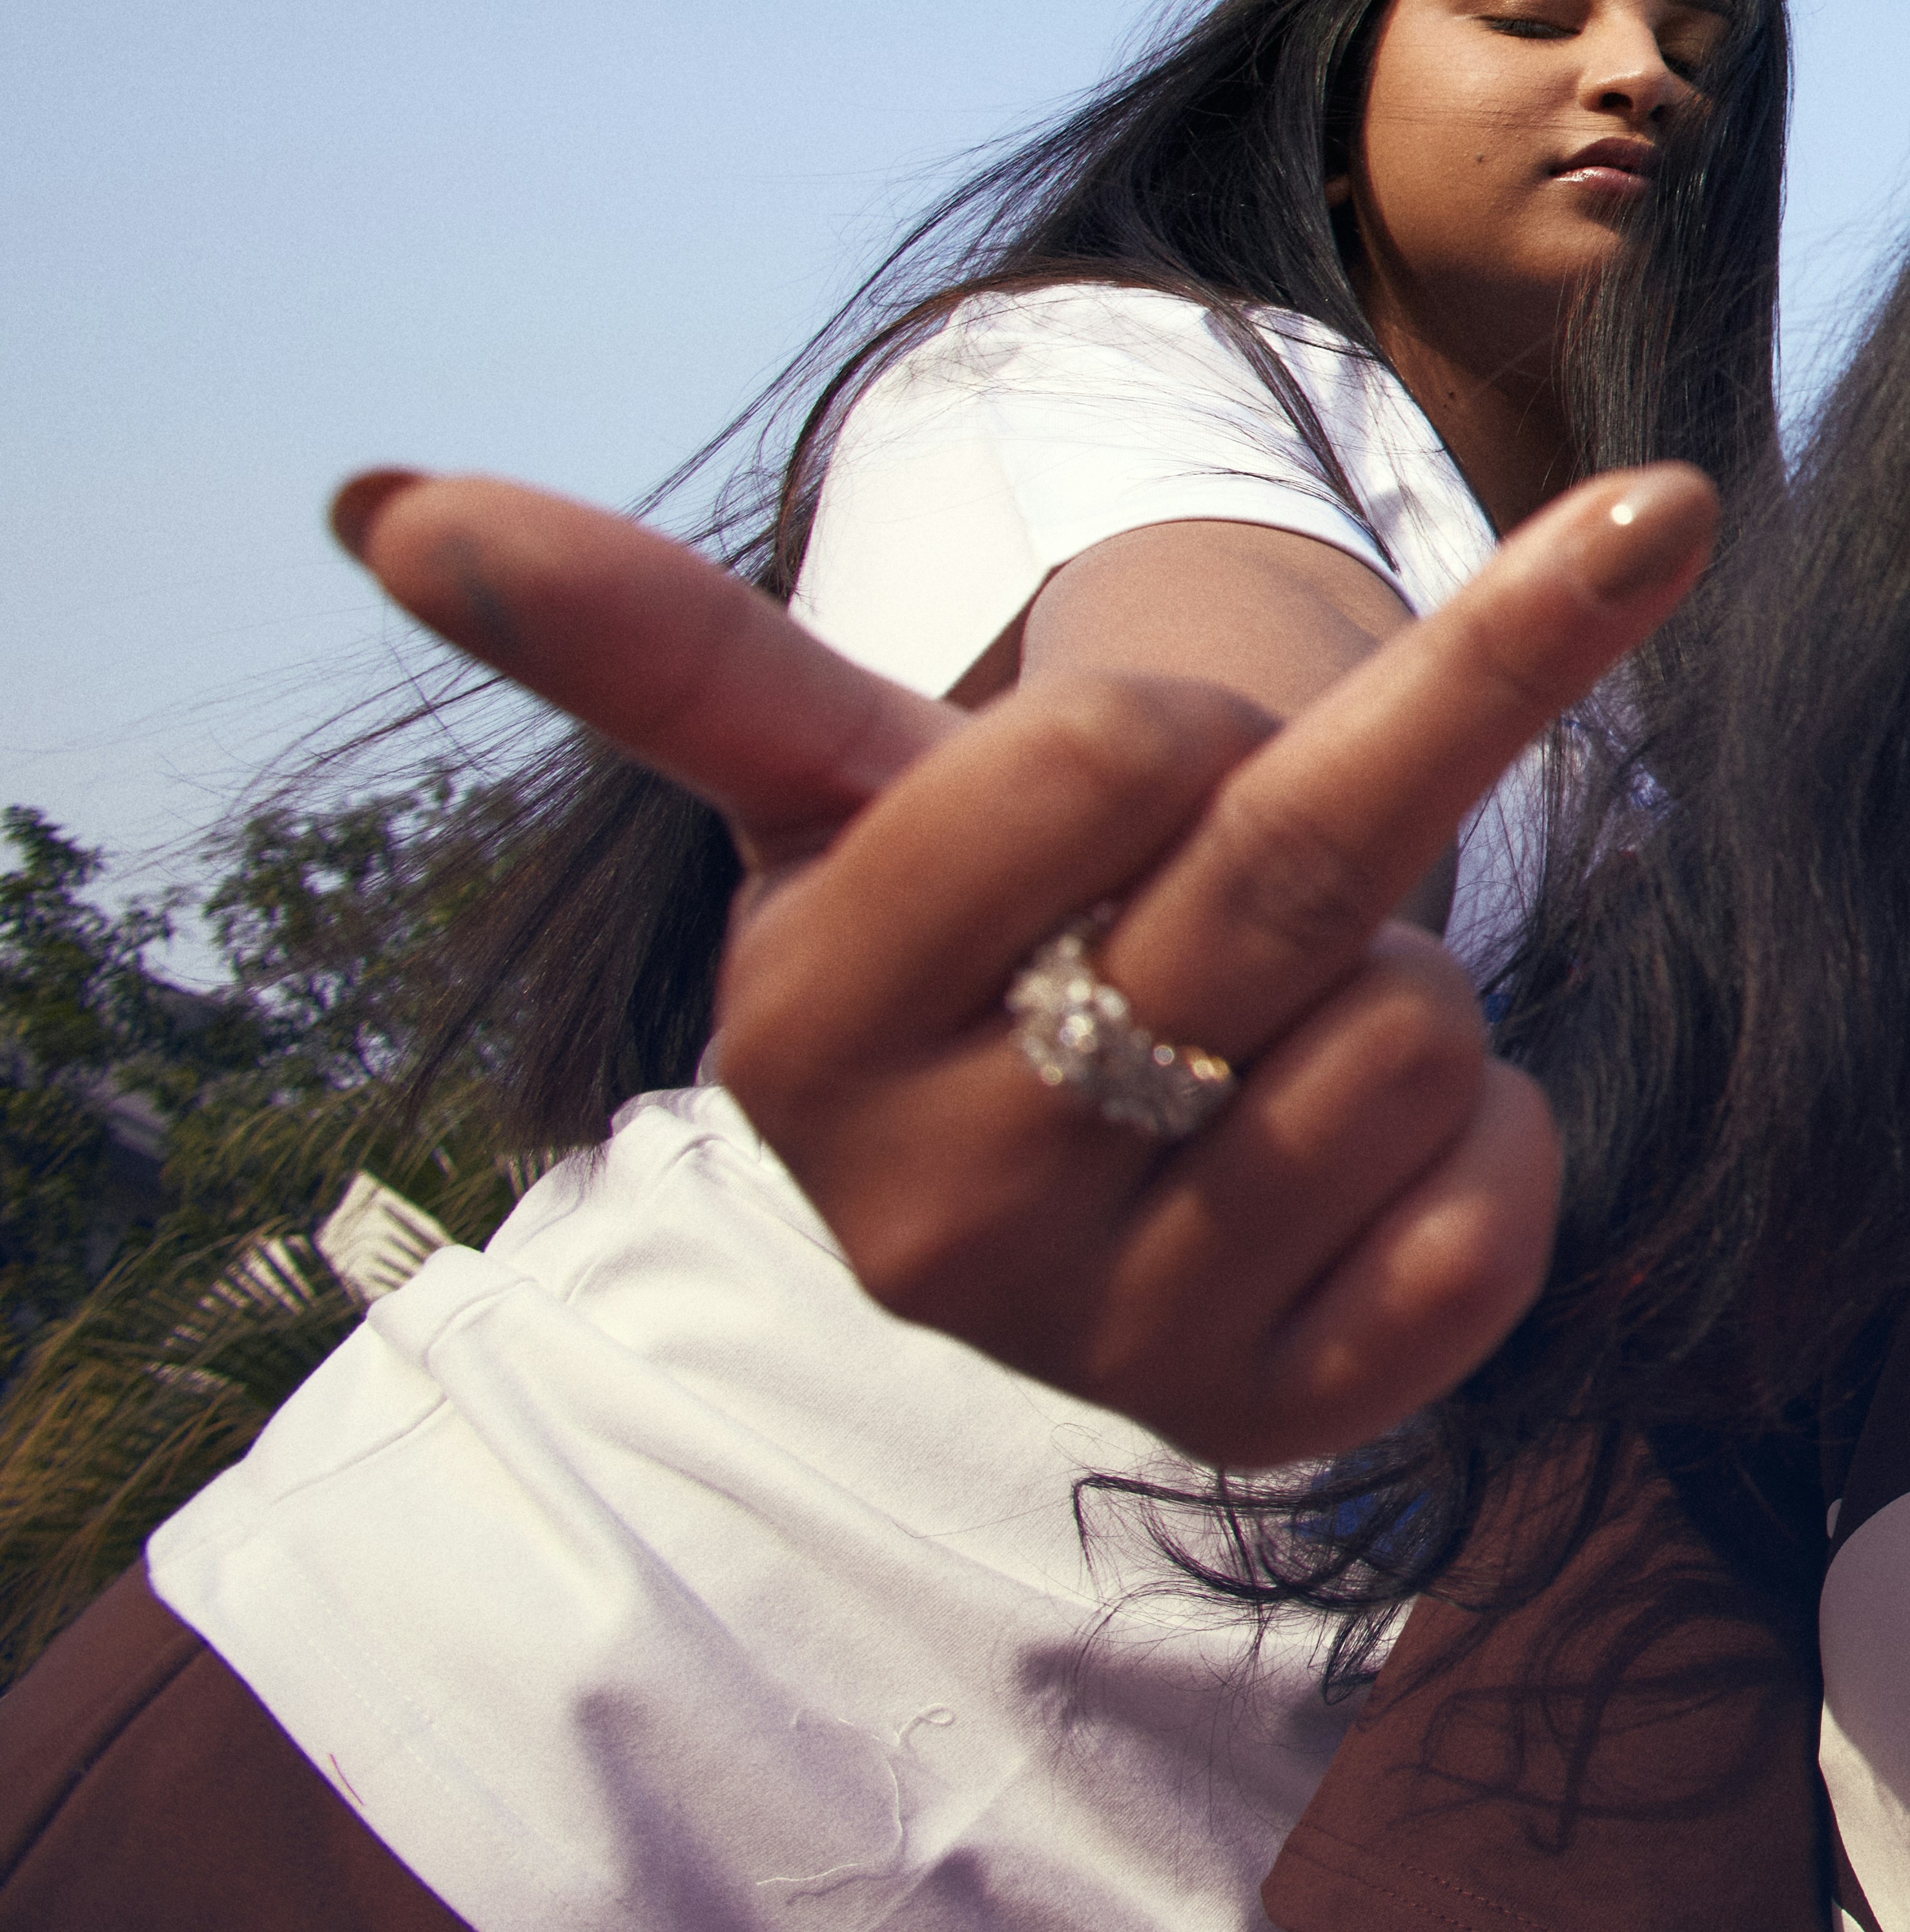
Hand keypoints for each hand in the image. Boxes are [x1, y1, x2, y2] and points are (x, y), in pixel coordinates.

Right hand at [332, 463, 1715, 1464]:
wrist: (1092, 1152)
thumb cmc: (986, 912)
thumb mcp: (832, 777)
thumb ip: (655, 650)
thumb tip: (386, 503)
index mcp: (799, 1029)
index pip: (1119, 742)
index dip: (1180, 720)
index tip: (1141, 762)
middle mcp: (931, 1221)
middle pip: (1302, 867)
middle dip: (1330, 801)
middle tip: (1245, 849)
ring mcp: (1111, 1345)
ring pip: (1421, 1032)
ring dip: (1402, 986)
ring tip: (1260, 1039)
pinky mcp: (1289, 1428)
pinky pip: (1501, 1199)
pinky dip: (1487, 1142)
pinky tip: (1355, 1167)